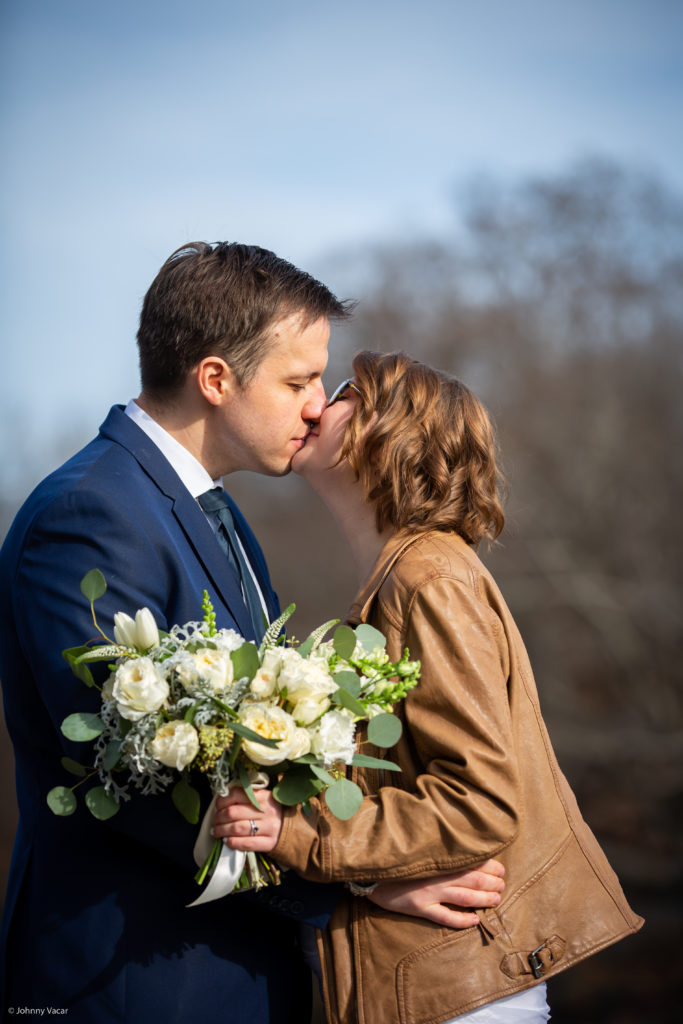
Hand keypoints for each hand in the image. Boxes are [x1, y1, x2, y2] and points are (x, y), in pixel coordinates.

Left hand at [212, 788, 282, 852]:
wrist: (293, 828)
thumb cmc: (273, 812)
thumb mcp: (264, 799)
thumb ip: (247, 797)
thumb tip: (223, 798)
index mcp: (264, 796)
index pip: (237, 794)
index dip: (223, 800)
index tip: (218, 805)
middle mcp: (266, 811)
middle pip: (233, 812)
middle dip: (219, 817)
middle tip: (215, 820)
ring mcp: (269, 827)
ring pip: (238, 828)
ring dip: (222, 830)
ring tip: (216, 831)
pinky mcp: (270, 843)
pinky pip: (247, 843)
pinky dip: (233, 842)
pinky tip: (227, 841)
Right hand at [368, 859, 505, 928]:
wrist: (372, 873)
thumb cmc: (398, 860)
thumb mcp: (420, 851)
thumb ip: (440, 852)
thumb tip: (464, 853)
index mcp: (439, 859)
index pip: (472, 861)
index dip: (491, 866)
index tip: (501, 869)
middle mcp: (438, 875)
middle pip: (473, 879)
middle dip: (492, 883)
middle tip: (502, 886)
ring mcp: (430, 892)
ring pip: (465, 897)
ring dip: (484, 899)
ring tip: (496, 900)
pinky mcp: (421, 908)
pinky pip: (446, 917)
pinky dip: (462, 920)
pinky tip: (474, 920)